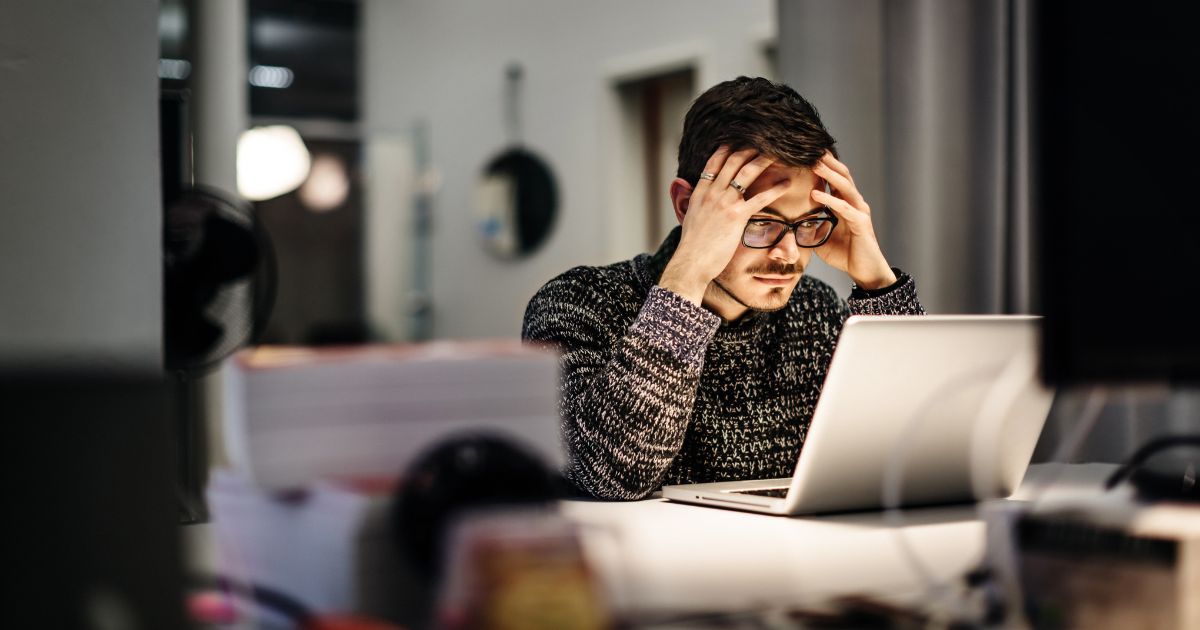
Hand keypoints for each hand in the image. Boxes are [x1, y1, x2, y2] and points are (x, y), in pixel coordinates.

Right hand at [659, 147, 790, 304]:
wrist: (691, 262)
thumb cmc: (692, 245)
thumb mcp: (689, 218)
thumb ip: (693, 202)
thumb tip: (691, 195)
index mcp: (700, 192)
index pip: (714, 162)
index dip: (727, 148)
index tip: (739, 140)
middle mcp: (712, 193)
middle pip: (733, 161)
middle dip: (749, 148)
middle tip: (764, 141)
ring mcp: (724, 203)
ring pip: (747, 173)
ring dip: (763, 160)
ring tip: (779, 153)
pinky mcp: (737, 216)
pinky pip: (760, 198)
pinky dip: (775, 189)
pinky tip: (786, 184)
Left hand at [811, 153, 896, 289]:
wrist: (865, 271)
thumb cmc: (845, 254)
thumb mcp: (820, 238)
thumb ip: (808, 227)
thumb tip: (787, 223)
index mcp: (845, 203)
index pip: (834, 178)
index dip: (823, 166)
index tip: (806, 153)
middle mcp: (854, 203)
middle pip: (842, 175)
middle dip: (827, 161)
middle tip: (810, 148)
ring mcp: (859, 211)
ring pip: (845, 186)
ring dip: (829, 174)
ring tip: (814, 163)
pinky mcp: (861, 224)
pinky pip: (844, 208)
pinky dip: (830, 200)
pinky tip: (815, 194)